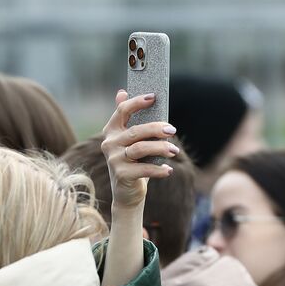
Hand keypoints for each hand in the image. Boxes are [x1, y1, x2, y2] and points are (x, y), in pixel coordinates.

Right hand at [100, 90, 178, 212]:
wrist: (127, 194)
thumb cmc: (133, 163)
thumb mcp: (131, 141)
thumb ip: (128, 119)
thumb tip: (121, 91)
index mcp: (111, 131)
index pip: (122, 111)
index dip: (137, 102)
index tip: (153, 97)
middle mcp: (109, 143)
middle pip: (136, 131)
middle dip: (156, 128)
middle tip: (172, 129)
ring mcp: (114, 159)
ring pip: (140, 148)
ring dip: (160, 148)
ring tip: (175, 150)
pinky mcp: (121, 175)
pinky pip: (144, 169)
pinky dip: (159, 169)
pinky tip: (168, 170)